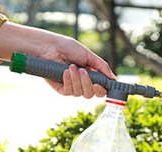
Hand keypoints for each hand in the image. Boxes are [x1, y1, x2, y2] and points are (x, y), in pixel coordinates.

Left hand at [0, 22, 115, 97]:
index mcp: (90, 76)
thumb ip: (101, 66)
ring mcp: (72, 87)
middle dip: (88, 84)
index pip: (100, 89)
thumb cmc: (67, 48)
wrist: (49, 47)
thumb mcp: (87, 55)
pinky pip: (69, 91)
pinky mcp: (61, 89)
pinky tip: (64, 72)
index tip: (101, 85)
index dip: (102, 90)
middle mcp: (82, 83)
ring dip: (77, 80)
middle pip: (91, 94)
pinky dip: (68, 81)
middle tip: (83, 71)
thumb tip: (113, 78)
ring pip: (80, 93)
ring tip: (71, 67)